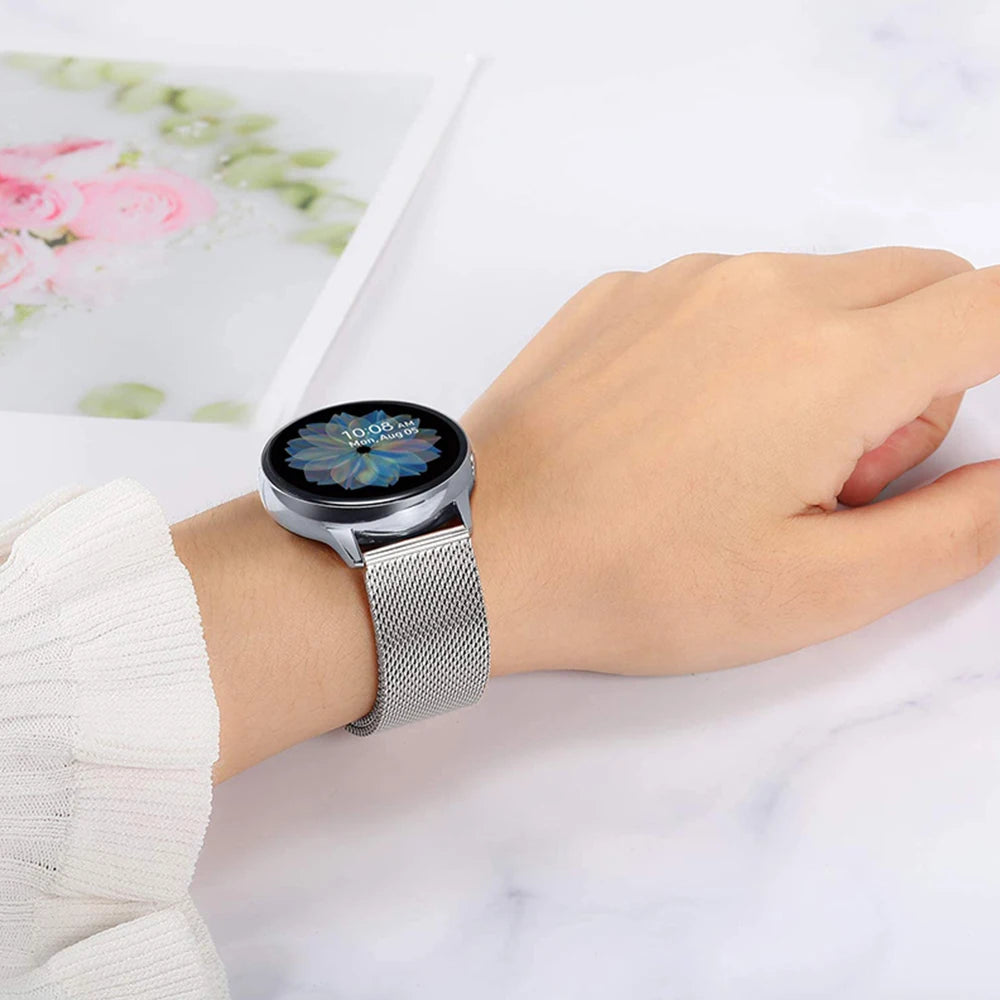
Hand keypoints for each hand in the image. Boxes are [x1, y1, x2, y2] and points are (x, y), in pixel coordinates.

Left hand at [465, 249, 999, 675]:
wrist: (479, 550)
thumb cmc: (632, 580)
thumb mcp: (817, 591)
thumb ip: (953, 531)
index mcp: (830, 359)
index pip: (994, 306)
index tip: (930, 435)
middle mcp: (761, 289)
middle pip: (918, 286)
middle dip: (917, 374)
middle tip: (839, 474)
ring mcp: (683, 280)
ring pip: (823, 287)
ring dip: (828, 359)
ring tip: (747, 460)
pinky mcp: (625, 291)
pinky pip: (730, 293)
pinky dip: (744, 347)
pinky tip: (679, 431)